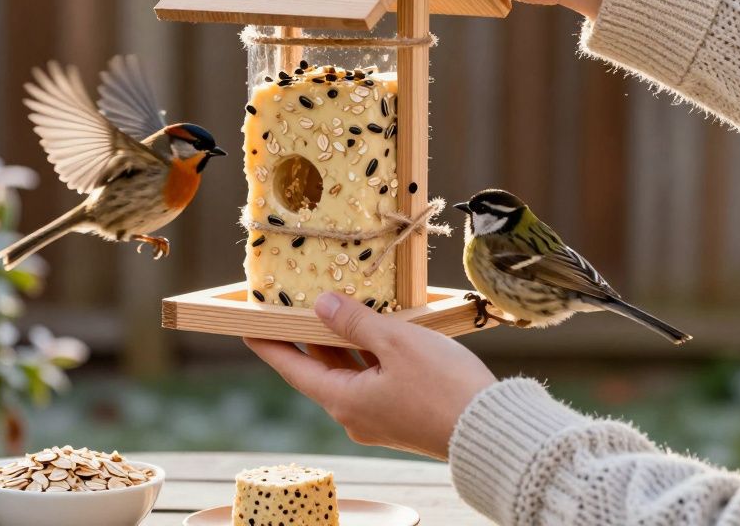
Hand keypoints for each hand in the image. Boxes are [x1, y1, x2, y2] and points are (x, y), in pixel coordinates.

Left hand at [244, 292, 495, 459]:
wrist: (492, 432)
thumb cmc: (444, 387)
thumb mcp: (396, 343)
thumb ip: (355, 323)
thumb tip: (322, 308)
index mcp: (344, 401)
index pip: (294, 369)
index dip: (270, 346)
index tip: (247, 328)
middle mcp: (355, 415)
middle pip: (321, 370)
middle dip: (308, 339)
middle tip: (288, 309)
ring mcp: (379, 418)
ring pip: (350, 373)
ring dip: (341, 344)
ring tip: (330, 309)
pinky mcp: (402, 416)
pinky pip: (373, 380)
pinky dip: (367, 355)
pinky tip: (374, 332)